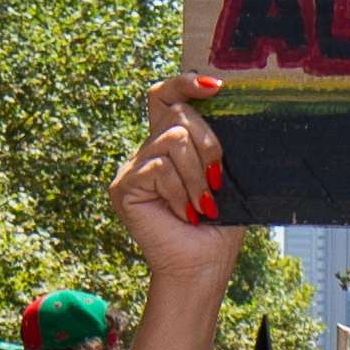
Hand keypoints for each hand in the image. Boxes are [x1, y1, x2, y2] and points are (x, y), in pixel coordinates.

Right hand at [105, 74, 240, 300]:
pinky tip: (184, 214)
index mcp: (171, 142)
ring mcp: (132, 167)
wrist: (203, 266)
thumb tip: (225, 101)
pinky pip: (159, 168)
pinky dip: (180, 192)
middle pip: (176, 114)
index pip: (166, 95)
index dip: (185, 82)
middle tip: (217, 182)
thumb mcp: (226, 174)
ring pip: (171, 140)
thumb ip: (217, 141)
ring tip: (201, 205)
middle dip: (208, 144)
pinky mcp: (123, 187)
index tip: (216, 87)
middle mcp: (148, 149)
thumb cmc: (219, 224)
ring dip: (197, 175)